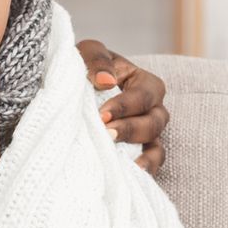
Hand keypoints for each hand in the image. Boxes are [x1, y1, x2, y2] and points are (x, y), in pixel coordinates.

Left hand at [76, 40, 169, 175]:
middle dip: (130, 129)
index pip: (145, 94)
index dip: (126, 105)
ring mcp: (147, 132)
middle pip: (155, 122)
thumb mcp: (87, 53)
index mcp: (144, 82)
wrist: (71, 90)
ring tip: (117, 156)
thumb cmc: (86, 67)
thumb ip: (97, 60)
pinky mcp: (137, 151)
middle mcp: (152, 108)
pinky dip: (145, 169)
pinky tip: (131, 173)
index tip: (102, 114)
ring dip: (140, 153)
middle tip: (106, 133)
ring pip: (156, 145)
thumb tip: (105, 80)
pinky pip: (150, 163)